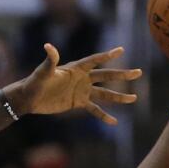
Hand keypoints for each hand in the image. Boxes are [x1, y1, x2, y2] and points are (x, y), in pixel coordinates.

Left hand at [14, 44, 142, 124]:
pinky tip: (114, 121)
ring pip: (104, 94)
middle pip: (106, 76)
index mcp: (76, 68)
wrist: (29, 98)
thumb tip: (48, 46)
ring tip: (134, 98)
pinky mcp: (78, 103)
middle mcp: (82, 79)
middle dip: (122, 75)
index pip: (94, 60)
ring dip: (118, 97)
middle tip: (138, 72)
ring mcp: (81, 91)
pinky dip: (103, 116)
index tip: (121, 50)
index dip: (107, 56)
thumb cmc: (35, 82)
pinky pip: (94, 110)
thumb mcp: (43, 72)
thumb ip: (50, 60)